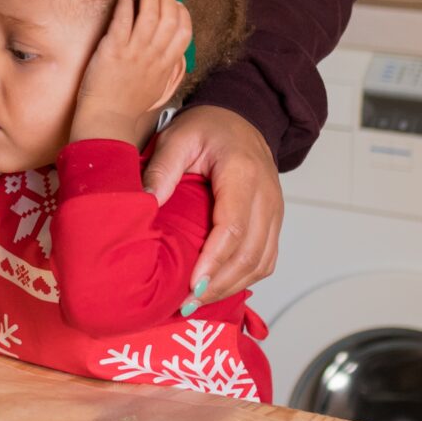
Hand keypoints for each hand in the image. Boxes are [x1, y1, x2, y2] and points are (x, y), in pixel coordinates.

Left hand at [71, 0, 193, 147]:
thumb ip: (171, 72)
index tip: (176, 3)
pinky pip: (123, 20)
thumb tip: (180, 57)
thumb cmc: (129, 106)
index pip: (184, 32)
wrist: (107, 119)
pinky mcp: (113, 49)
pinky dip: (126, 4)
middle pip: (168, 18)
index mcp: (167, 65)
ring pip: (149, 14)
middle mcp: (154, 55)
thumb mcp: (160, 91)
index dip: (182, 13)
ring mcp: (135, 51)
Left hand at [142, 105, 281, 304]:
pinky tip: (218, 287)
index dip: (213, 261)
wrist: (243, 117)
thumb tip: (145, 201)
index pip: (233, 227)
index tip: (191, 284)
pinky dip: (244, 278)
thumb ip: (163, 168)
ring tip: (198, 301)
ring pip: (262, 262)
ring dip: (232, 286)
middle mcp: (267, 197)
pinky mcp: (274, 222)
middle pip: (250, 254)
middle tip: (187, 303)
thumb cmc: (210, 127)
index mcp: (242, 175)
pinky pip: (266, 259)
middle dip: (219, 283)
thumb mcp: (179, 137)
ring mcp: (275, 212)